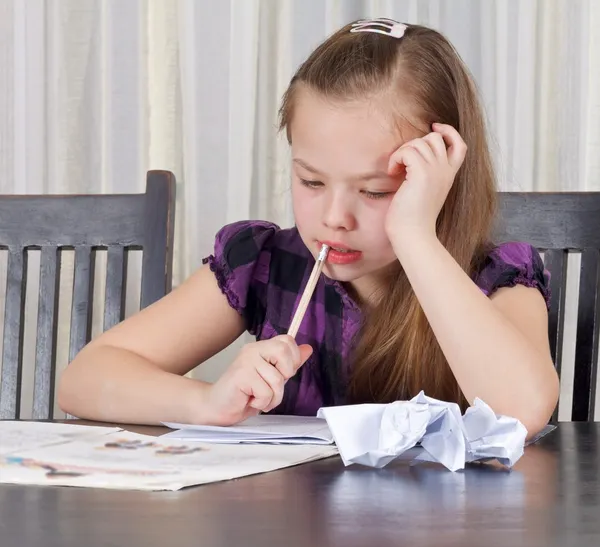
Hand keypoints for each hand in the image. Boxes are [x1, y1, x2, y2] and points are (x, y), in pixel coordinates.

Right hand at [206, 335, 312, 424]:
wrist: (217, 407)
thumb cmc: (244, 394)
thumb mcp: (272, 378)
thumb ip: (289, 364)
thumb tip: (308, 348)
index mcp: (261, 348)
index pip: (287, 341)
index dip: (293, 359)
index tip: (283, 373)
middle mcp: (253, 350)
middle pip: (284, 352)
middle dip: (285, 375)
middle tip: (272, 386)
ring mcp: (246, 361)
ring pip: (277, 379)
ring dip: (273, 397)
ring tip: (258, 398)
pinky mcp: (241, 376)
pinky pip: (266, 392)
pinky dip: (262, 403)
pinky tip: (250, 401)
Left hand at [385, 123, 466, 244]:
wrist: (413, 235)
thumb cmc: (413, 218)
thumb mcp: (425, 191)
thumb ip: (426, 174)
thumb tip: (412, 157)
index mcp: (449, 175)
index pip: (459, 144)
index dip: (448, 131)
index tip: (433, 128)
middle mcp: (445, 170)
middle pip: (435, 137)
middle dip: (415, 143)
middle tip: (403, 161)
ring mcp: (435, 171)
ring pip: (419, 142)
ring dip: (402, 152)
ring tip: (396, 169)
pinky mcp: (421, 174)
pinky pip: (407, 151)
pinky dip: (396, 158)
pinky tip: (393, 172)